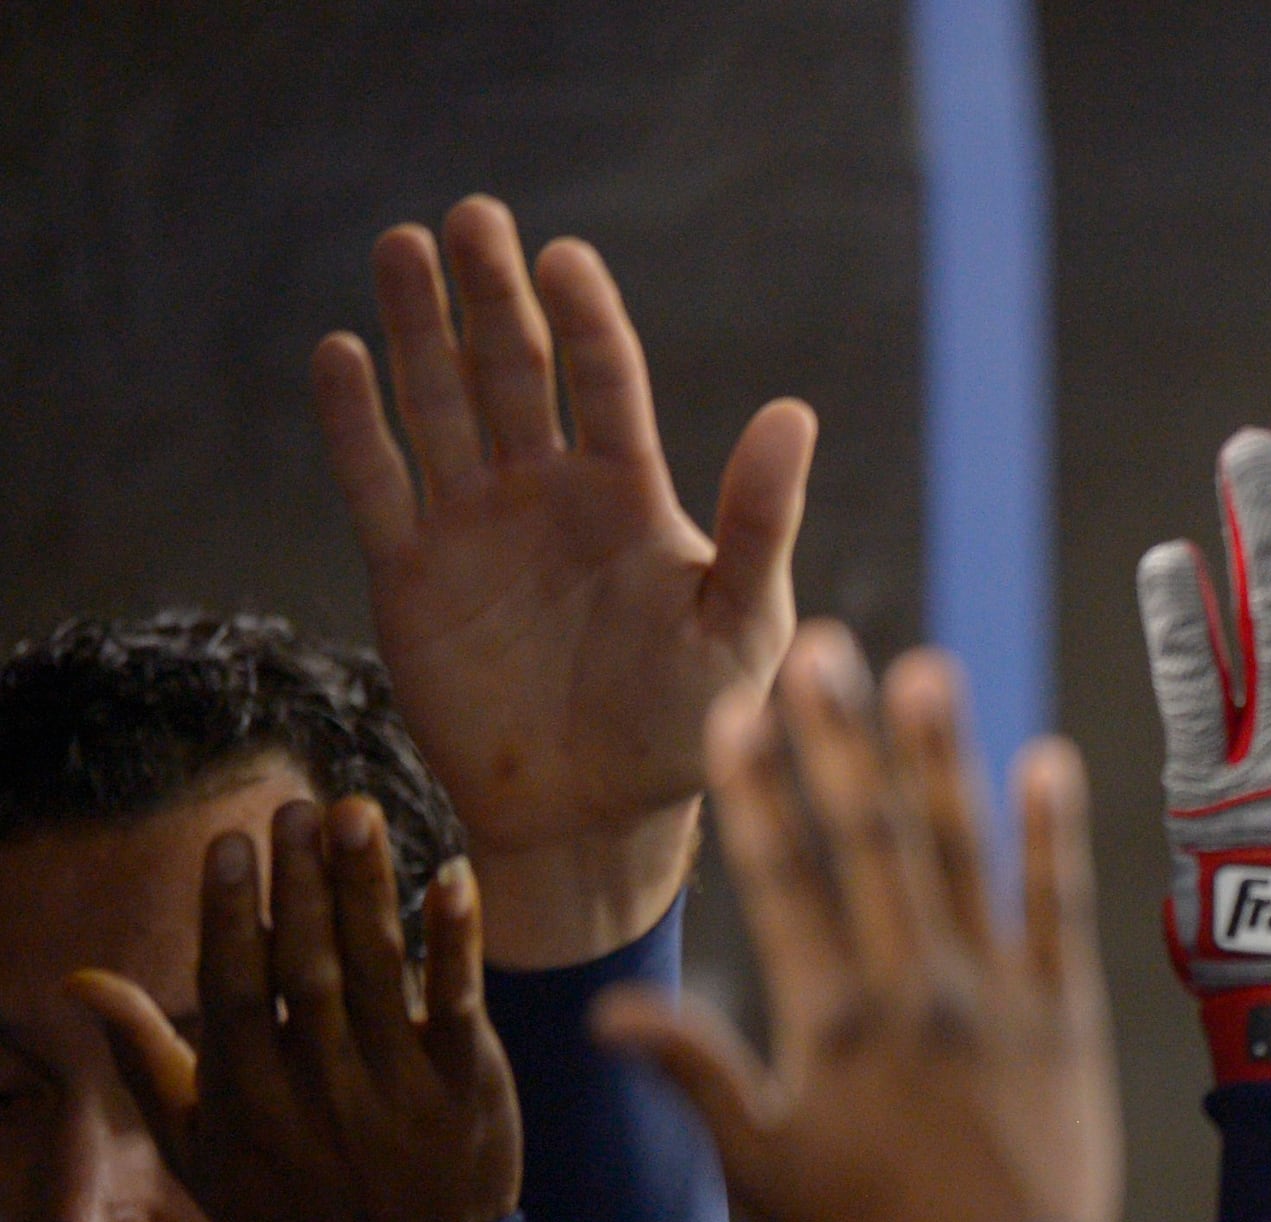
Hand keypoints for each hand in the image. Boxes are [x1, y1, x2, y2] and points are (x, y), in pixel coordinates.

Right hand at [71, 801, 520, 1221]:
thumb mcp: (197, 1150)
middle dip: (301, 884)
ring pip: (378, 971)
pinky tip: (452, 876)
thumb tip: (79, 981)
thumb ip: (142, 1059)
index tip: (231, 843)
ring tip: (355, 813)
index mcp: (247, 1099)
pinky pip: (459, 1003)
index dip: (230, 913)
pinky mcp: (468, 1089)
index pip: (233, 988)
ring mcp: (398, 1088)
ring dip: (367, 888)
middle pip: (307, 967)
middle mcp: (320, 1088)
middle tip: (298, 807)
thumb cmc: (288, 1212)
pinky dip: (456, 941)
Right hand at [316, 195, 815, 968]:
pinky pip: (376, 484)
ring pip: (438, 405)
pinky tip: (341, 354)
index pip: (604, 384)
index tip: (565, 257)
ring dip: (419, 330)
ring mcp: (475, 527)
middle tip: (473, 217)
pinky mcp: (412, 575)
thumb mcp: (742, 626)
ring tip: (404, 248)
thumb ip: (761, 522)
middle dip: (492, 295)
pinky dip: (355, 424)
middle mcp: (547, 493)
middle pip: (514, 371)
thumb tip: (793, 412)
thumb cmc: (690, 728)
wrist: (599, 819)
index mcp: (631, 497)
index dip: (584, 320)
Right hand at [592, 624, 1117, 1221]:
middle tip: (821, 650)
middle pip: (870, 844)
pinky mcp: (1068, 1017)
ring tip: (920, 670)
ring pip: (961, 856)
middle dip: (841, 741)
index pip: (785, 883)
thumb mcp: (763, 1170)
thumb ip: (693, 1076)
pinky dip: (1052, 834)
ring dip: (939, 759)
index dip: (759, 794)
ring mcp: (998, 998)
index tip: (739, 715)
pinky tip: (1044, 757)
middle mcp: (914, 992)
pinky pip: (1060, 908)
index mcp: (833, 1024)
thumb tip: (610, 1008)